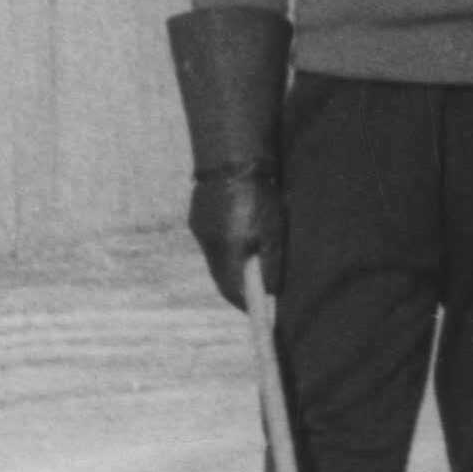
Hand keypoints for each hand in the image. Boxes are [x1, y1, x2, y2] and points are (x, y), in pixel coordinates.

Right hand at [188, 169, 281, 311]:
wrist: (232, 158)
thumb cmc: (259, 194)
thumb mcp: (274, 229)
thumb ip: (272, 262)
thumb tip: (272, 291)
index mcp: (228, 251)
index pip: (232, 290)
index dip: (244, 304)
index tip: (256, 313)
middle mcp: (209, 245)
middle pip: (221, 276)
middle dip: (236, 287)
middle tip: (254, 293)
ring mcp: (200, 230)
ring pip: (215, 258)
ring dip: (230, 266)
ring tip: (249, 265)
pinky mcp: (197, 217)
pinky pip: (211, 241)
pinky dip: (225, 248)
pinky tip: (238, 239)